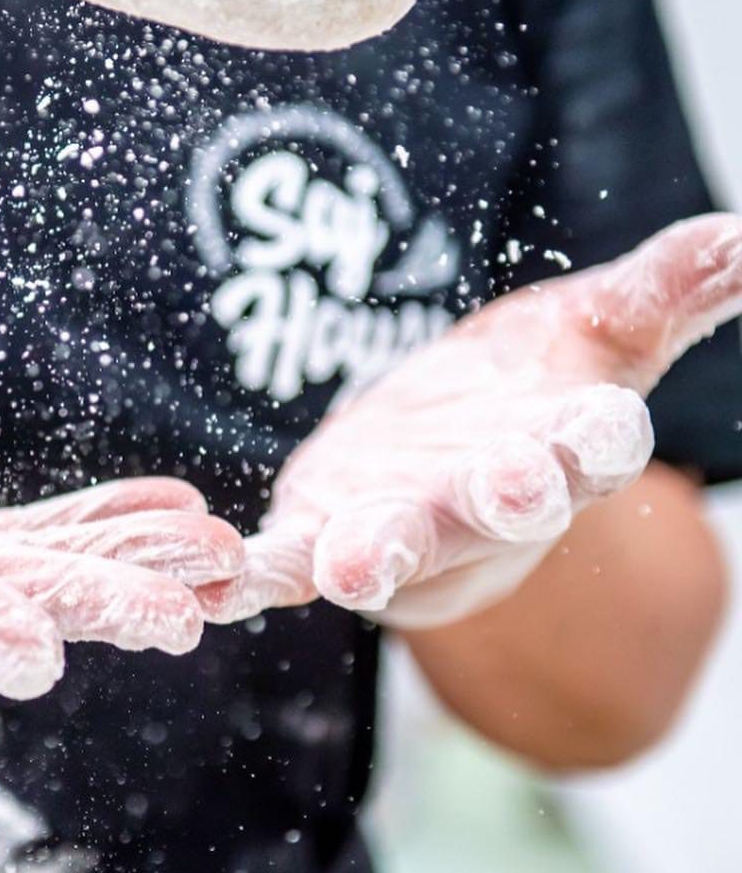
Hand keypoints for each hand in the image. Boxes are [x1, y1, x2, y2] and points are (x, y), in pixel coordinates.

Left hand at [201, 214, 741, 628]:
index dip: (595, 441)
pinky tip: (212, 581)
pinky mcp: (317, 538)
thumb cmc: (522, 393)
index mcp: (554, 450)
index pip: (588, 449)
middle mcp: (479, 506)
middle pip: (494, 508)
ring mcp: (396, 531)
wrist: (438, 454)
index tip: (604, 427)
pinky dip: (249, 576)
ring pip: (387, 549)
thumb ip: (659, 291)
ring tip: (349, 564)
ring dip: (371, 555)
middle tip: (512, 489)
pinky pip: (283, 565)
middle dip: (501, 500)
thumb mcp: (591, 330)